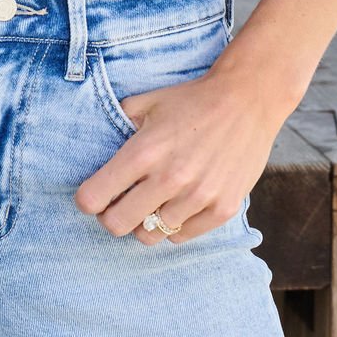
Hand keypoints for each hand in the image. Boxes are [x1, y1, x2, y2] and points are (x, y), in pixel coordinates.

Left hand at [74, 59, 291, 244]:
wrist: (247, 100)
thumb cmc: (192, 101)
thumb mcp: (145, 103)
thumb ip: (117, 125)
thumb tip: (96, 151)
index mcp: (144, 152)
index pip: (93, 198)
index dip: (88, 199)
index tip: (95, 195)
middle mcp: (169, 179)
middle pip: (117, 225)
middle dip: (111, 216)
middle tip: (121, 202)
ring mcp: (198, 197)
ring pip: (150, 235)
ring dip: (146, 220)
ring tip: (154, 200)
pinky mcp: (222, 209)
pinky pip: (181, 236)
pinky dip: (174, 224)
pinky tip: (179, 203)